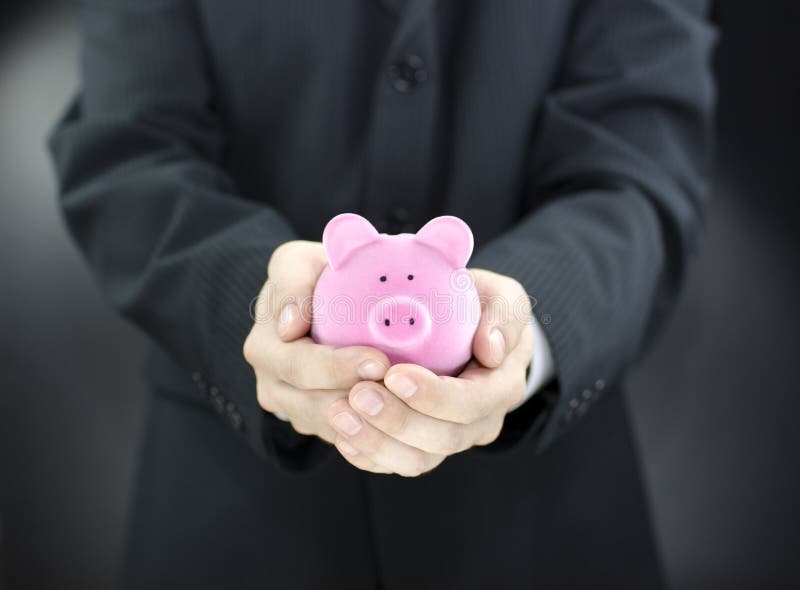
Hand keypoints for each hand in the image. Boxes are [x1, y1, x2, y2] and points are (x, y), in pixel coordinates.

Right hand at [243, 241, 389, 442]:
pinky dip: (372, 427)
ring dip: (370, 418)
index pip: (300, 367)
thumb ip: (291, 283)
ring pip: (332, 427)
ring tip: (411, 401)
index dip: (338, 368)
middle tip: (403, 385)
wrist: (308, 304)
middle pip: (316, 404)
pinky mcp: (315, 421)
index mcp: (264, 348)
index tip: (379, 360)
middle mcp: (272, 385)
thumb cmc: (310, 276)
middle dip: (362, 398)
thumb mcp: (295, 263)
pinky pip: (345, 435)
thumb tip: (290, 326)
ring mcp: (293, 408)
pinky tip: (404, 414)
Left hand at [328, 268, 533, 475]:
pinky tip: (342, 438)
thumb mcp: (503, 297)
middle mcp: (479, 422)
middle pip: (442, 438)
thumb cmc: (482, 309)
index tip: (394, 374)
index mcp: (501, 387)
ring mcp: (450, 438)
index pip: (471, 403)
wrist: (467, 330)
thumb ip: (505, 314)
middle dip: (397, 421)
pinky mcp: (422, 447)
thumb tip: (491, 349)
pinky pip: (396, 464)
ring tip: (338, 414)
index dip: (433, 396)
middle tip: (357, 394)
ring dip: (376, 442)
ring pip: (417, 460)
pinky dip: (368, 456)